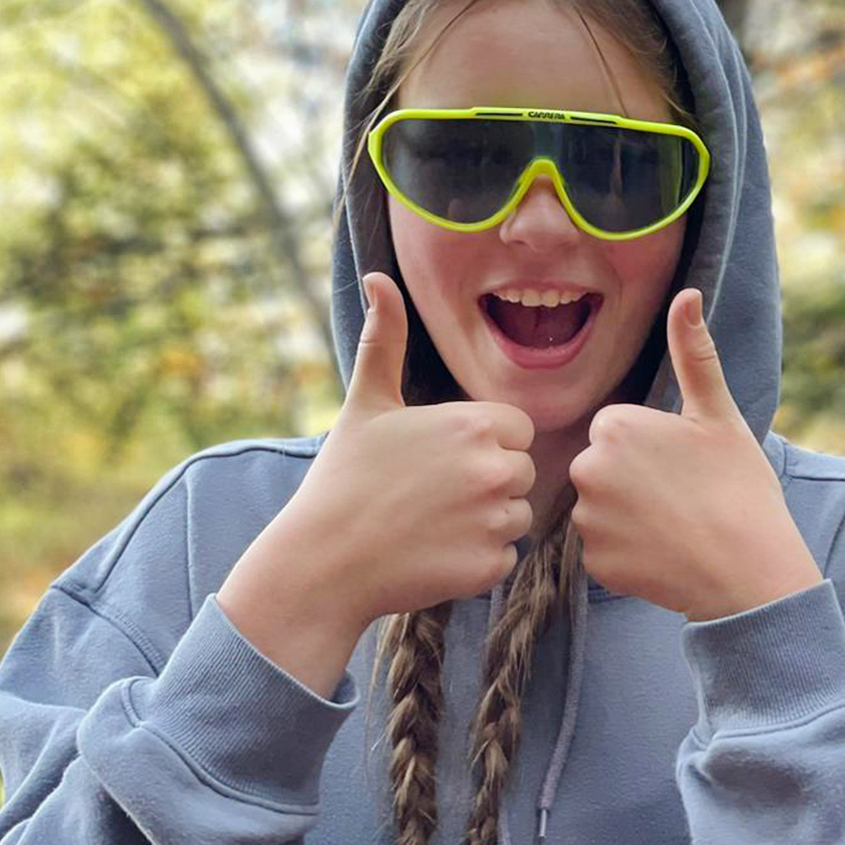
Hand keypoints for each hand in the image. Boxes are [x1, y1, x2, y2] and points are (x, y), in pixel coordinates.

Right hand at [218, 273, 534, 691]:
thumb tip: (377, 277)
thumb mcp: (366, 403)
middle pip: (523, 472)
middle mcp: (493, 469)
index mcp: (474, 424)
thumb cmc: (344, 478)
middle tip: (433, 495)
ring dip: (486, 521)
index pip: (518, 430)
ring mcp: (494, 521)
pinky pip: (505, 557)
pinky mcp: (489, 567)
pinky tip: (433, 554)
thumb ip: (386, 340)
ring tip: (431, 523)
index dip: (485, 443)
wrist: (321, 562)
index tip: (442, 458)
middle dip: (489, 482)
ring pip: (517, 515)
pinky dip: (476, 560)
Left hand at [570, 288, 821, 619]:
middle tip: (684, 497)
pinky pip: (605, 549)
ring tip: (676, 526)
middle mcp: (588, 469)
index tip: (686, 466)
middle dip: (635, 480)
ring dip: (630, 516)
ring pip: (602, 508)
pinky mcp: (594, 563)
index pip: (619, 431)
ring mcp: (588, 521)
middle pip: (604, 467)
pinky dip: (629, 552)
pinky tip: (665, 553)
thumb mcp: (718, 414)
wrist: (750, 571)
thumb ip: (694, 353)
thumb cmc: (740, 487)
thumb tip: (687, 293)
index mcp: (614, 426)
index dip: (654, 448)